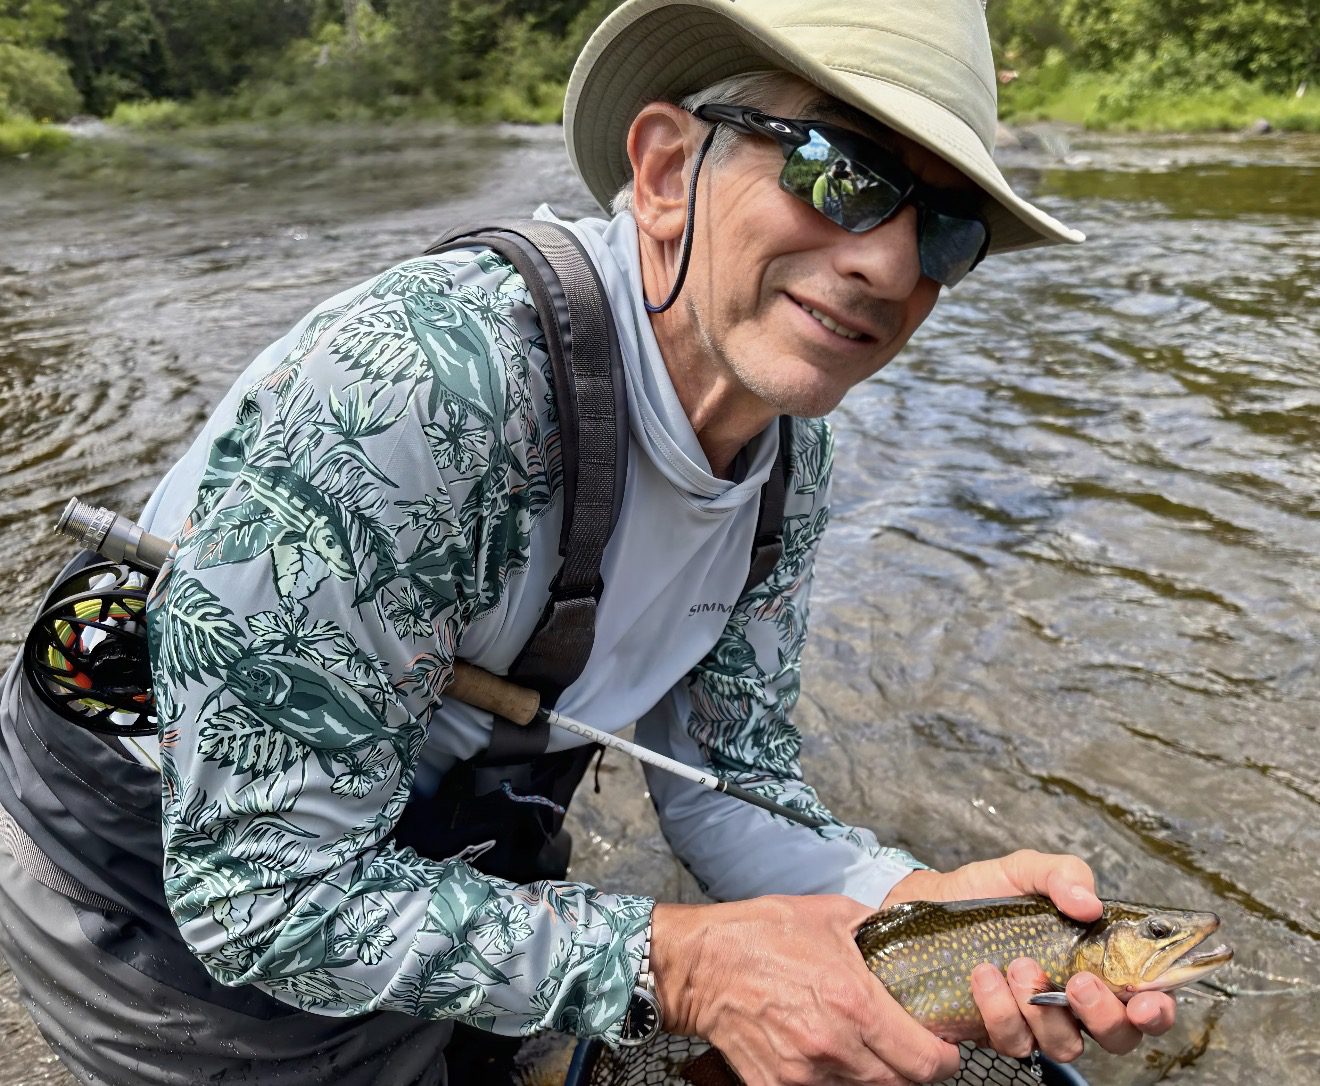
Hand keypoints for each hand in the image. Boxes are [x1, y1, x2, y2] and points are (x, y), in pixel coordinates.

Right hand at [651, 895, 961, 1084]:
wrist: (701, 965)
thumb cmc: (762, 933)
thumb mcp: (830, 914)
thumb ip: (878, 927)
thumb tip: (910, 929)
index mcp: (855, 1002)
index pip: (926, 1062)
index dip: (945, 1058)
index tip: (943, 1046)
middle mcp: (835, 1046)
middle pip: (902, 1085)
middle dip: (913, 1067)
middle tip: (907, 1044)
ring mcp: (805, 1073)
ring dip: (874, 1073)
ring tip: (863, 1044)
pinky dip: (834, 1080)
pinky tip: (828, 1054)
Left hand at [882, 850, 1176, 1062]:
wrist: (925, 906)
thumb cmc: (983, 891)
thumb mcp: (1025, 870)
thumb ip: (1063, 875)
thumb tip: (1090, 902)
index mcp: (1095, 961)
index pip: (1145, 998)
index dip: (1157, 1008)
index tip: (1148, 1000)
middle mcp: (1074, 999)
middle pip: (1119, 1036)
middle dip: (1105, 1017)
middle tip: (1080, 983)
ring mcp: (1037, 1020)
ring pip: (1065, 1044)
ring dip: (1045, 1009)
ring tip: (1020, 966)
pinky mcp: (998, 1031)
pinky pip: (1013, 1040)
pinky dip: (999, 1010)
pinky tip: (984, 976)